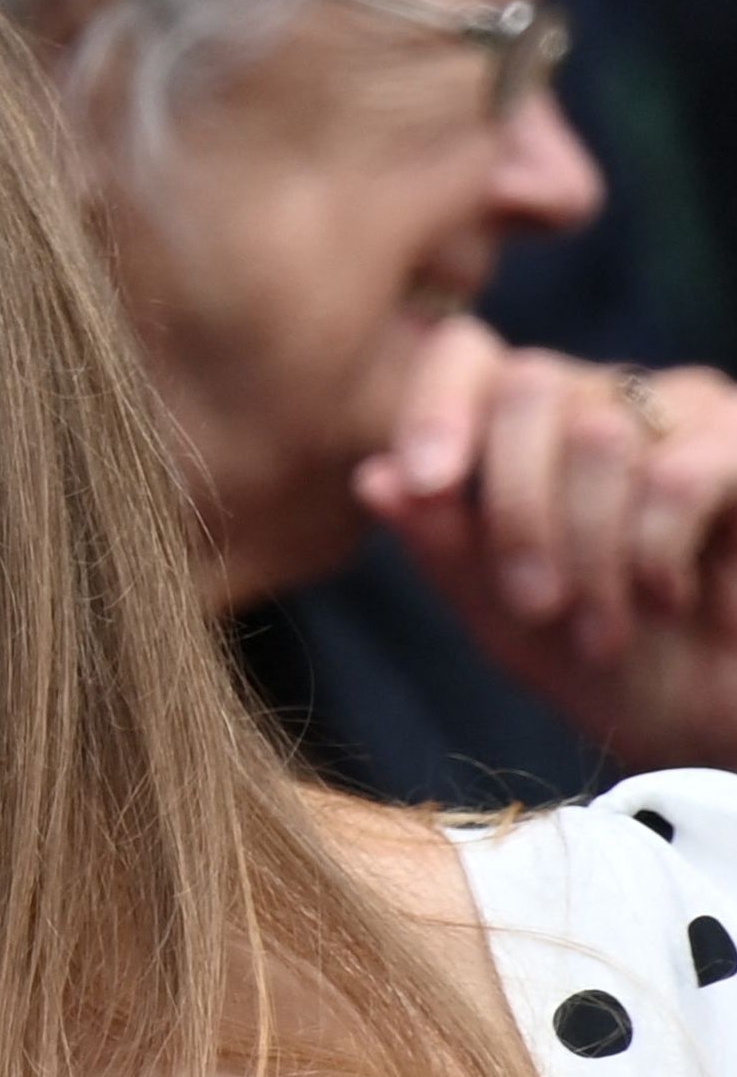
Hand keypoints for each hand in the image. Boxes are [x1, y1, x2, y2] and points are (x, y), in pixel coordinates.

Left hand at [358, 314, 736, 766]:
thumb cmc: (604, 664)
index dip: (436, 405)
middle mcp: (601, 397)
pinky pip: (679, 476)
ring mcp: (683, 409)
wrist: (708, 722)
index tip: (427, 482)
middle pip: (526, 387)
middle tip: (536, 606)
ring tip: (606, 632)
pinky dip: (660, 555)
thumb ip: (440, 544)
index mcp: (522, 426)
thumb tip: (372, 477)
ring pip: (597, 436)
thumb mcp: (502, 616)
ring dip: (592, 555)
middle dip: (517, 511)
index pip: (464, 354)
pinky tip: (682, 604)